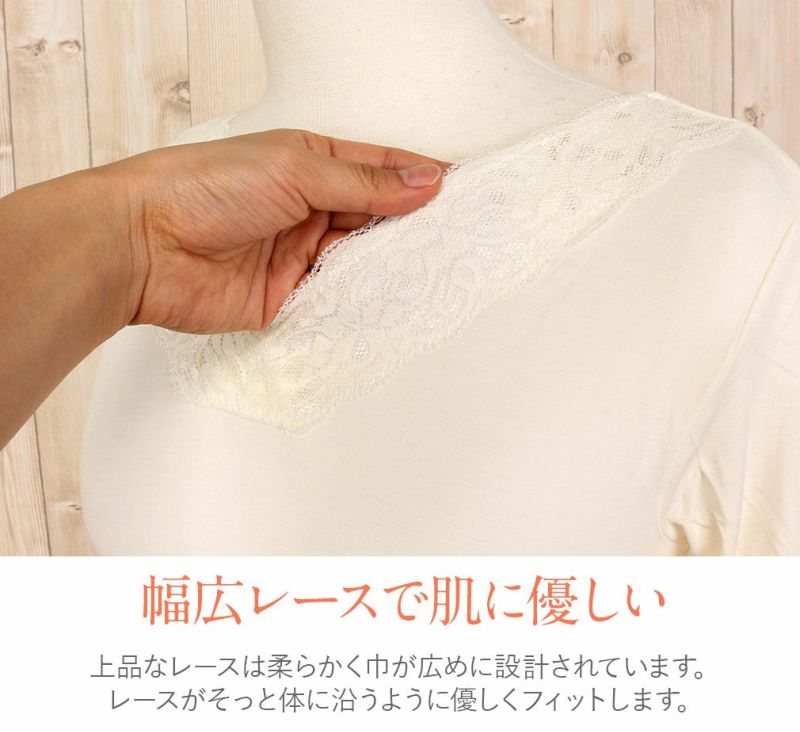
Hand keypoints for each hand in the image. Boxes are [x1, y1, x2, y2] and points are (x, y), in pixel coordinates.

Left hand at [115, 128, 451, 332]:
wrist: (143, 245)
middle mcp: (306, 208)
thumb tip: (422, 183)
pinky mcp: (287, 297)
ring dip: (389, 263)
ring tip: (434, 264)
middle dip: (411, 224)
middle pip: (373, 217)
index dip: (417, 177)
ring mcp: (298, 254)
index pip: (377, 169)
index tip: (458, 187)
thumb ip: (362, 183)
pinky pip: (335, 299)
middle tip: (456, 233)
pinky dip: (361, 299)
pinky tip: (391, 296)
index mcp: (308, 163)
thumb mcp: (294, 169)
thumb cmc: (202, 187)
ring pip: (359, 260)